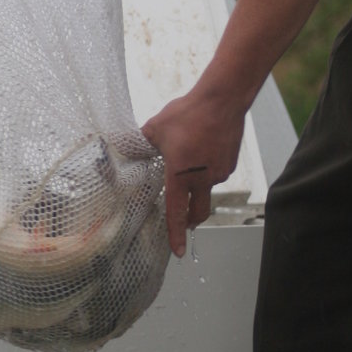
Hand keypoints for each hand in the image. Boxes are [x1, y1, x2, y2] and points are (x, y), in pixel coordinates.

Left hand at [141, 86, 244, 257]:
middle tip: (185, 222)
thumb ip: (140, 143)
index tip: (177, 251)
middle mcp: (202, 179)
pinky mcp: (229, 163)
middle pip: (198, 212)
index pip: (176, 212)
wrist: (221, 100)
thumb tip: (121, 146)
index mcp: (180, 175)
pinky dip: (208, 169)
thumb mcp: (155, 128)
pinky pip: (216, 173)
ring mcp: (219, 172)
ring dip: (197, 185)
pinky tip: (202, 150)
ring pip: (206, 188)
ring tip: (189, 160)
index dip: (176, 234)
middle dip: (191, 222)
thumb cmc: (187, 114)